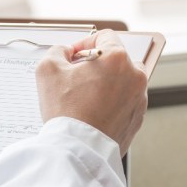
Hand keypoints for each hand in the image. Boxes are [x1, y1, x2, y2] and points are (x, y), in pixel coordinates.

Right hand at [36, 30, 147, 155]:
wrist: (78, 150)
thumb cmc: (65, 110)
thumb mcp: (48, 69)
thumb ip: (57, 51)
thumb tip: (66, 52)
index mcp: (117, 59)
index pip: (104, 36)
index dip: (84, 42)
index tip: (73, 56)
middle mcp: (135, 76)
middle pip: (116, 59)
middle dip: (97, 64)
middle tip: (76, 77)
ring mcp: (139, 99)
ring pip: (122, 81)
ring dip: (106, 84)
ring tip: (84, 98)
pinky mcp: (137, 118)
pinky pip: (125, 102)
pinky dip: (112, 103)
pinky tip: (92, 113)